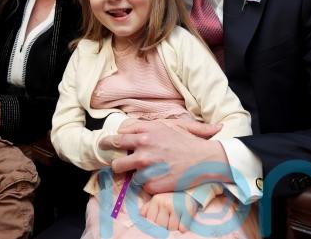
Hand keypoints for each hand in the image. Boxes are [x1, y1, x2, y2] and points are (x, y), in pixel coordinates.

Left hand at [99, 120, 229, 193]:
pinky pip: (143, 186)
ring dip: (137, 174)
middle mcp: (143, 149)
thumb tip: (122, 126)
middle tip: (118, 164)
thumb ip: (144, 125)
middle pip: (116, 162)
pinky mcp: (152, 184)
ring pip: (129, 176)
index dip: (110, 143)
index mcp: (145, 133)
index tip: (105, 146)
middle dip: (115, 163)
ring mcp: (147, 168)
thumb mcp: (167, 125)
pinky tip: (160, 178)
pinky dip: (149, 183)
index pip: (118, 138)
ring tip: (151, 171)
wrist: (204, 159)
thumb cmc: (188, 141)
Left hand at [140, 192, 198, 231]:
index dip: (154, 224)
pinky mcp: (188, 211)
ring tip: (174, 220)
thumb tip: (141, 215)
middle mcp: (165, 203)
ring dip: (173, 227)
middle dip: (164, 226)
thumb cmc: (171, 195)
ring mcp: (177, 207)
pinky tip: (181, 221)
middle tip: (167, 221)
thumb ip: (147, 207)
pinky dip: (182, 228)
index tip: (158, 223)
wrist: (188, 188)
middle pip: (161, 225)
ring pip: (171, 228)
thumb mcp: (158, 198)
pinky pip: (182, 228)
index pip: (150, 220)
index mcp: (156, 200)